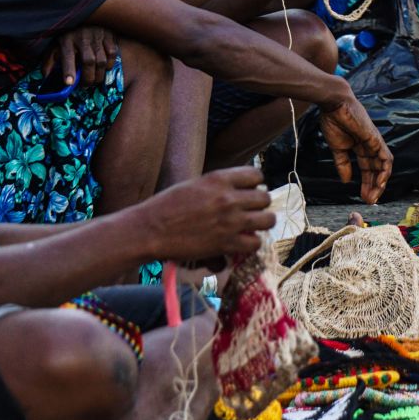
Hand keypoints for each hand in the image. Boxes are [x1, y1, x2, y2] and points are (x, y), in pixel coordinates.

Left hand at [42, 26, 117, 87]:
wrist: (86, 14)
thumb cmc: (68, 34)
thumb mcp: (55, 44)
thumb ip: (49, 60)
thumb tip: (46, 76)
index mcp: (66, 39)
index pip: (67, 56)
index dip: (69, 71)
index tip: (69, 83)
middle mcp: (82, 37)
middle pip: (88, 61)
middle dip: (88, 78)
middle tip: (86, 86)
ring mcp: (97, 35)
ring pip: (101, 60)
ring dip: (99, 75)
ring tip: (95, 80)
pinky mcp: (108, 35)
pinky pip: (112, 53)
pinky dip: (109, 64)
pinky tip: (104, 67)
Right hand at [144, 166, 274, 260]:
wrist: (150, 229)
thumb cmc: (166, 206)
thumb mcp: (195, 185)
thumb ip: (218, 186)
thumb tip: (238, 192)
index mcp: (219, 178)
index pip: (256, 175)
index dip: (254, 184)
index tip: (248, 192)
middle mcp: (228, 197)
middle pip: (265, 198)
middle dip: (259, 205)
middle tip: (249, 212)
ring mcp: (230, 221)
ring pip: (268, 220)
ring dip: (261, 223)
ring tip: (251, 227)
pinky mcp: (227, 243)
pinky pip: (255, 243)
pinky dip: (250, 243)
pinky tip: (240, 242)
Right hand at [318, 96, 392, 203]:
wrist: (334, 104)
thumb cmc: (334, 121)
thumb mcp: (337, 148)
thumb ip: (343, 163)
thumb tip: (346, 180)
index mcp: (360, 147)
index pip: (367, 169)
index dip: (366, 183)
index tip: (363, 197)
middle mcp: (370, 146)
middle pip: (376, 170)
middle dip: (373, 186)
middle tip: (369, 201)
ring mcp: (374, 142)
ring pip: (383, 166)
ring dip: (380, 182)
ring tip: (374, 196)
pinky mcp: (376, 139)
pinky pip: (385, 158)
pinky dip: (384, 171)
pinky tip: (380, 183)